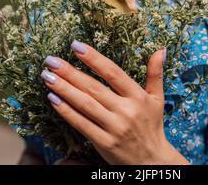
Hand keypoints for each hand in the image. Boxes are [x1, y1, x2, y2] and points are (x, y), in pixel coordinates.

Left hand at [41, 42, 188, 164]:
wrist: (152, 161)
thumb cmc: (152, 125)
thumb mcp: (157, 98)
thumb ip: (155, 73)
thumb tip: (160, 49)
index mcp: (137, 96)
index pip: (113, 73)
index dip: (94, 58)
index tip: (76, 46)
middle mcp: (125, 110)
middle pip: (93, 87)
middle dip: (70, 72)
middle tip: (51, 60)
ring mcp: (114, 127)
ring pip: (85, 104)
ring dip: (64, 89)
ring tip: (47, 76)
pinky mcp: (104, 143)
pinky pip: (81, 124)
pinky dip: (66, 111)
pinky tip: (53, 98)